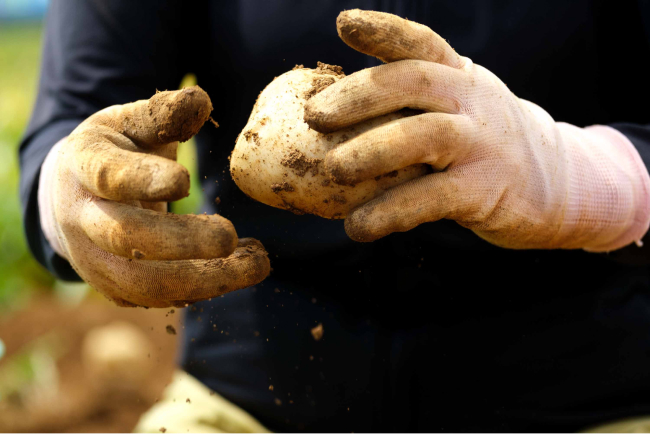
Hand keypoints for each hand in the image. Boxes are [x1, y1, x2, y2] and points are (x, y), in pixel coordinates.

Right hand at [39, 87, 269, 306]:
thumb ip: (163, 114)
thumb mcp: (130, 123)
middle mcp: (82, 219)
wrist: (70, 196)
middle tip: (231, 236)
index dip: (143, 180)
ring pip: (144, 283)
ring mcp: (94, 260)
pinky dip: (203, 289)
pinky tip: (240, 271)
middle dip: (182, 242)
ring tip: (257, 264)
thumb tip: (201, 99)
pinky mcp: (114, 287)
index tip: (185, 180)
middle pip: (126, 238)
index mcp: (84, 166)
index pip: (108, 176)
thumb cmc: (114, 152)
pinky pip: (156, 298)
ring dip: (204, 279)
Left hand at [305, 10, 649, 250]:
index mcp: (461, 77)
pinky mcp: (485, 190)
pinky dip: (388, 212)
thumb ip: (413, 110)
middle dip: (358, 95)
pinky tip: (356, 226)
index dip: (383, 31)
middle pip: (414, 81)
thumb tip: (332, 123)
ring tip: (332, 169)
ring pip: (424, 135)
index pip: (421, 43)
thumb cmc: (487, 147)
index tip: (343, 24)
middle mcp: (473, 102)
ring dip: (371, 151)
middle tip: (314, 115)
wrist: (562, 185)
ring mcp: (483, 144)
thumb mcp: (461, 110)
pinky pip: (430, 198)